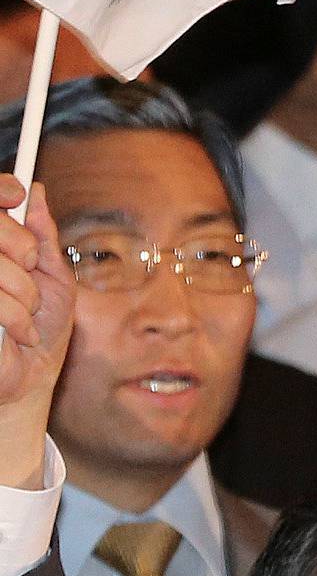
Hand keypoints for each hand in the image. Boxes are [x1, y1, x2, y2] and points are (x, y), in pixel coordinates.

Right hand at [0, 181, 75, 488]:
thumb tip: (36, 192)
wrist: (27, 382)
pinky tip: (15, 334)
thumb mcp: (52, 278)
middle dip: (23, 249)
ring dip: (24, 291)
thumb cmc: (38, 332)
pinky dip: (17, 316)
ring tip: (24, 315)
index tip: (16, 194)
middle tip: (30, 273)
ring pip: (0, 264)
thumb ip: (41, 236)